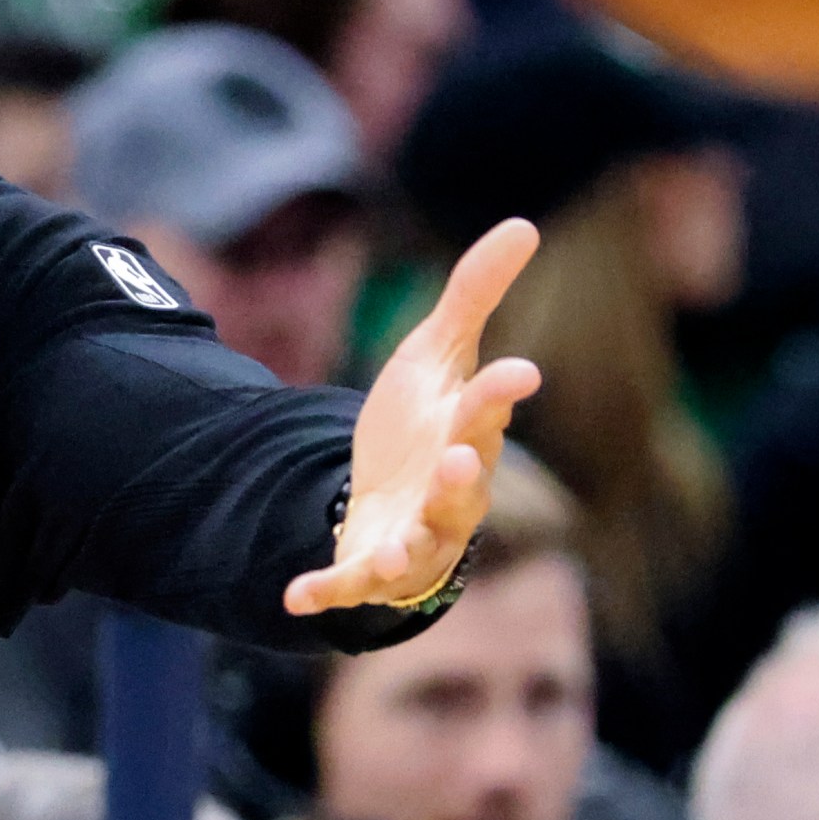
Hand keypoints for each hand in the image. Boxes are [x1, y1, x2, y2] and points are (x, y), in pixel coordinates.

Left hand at [284, 219, 542, 615]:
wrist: (395, 489)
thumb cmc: (429, 419)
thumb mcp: (439, 349)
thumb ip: (474, 293)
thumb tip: (524, 223)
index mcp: (466, 431)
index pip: (488, 409)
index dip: (500, 392)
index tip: (519, 371)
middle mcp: (449, 490)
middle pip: (461, 486)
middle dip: (461, 476)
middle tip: (460, 457)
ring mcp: (413, 533)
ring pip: (418, 549)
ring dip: (402, 554)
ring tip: (386, 557)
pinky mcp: (371, 563)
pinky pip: (350, 583)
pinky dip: (327, 591)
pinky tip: (294, 596)